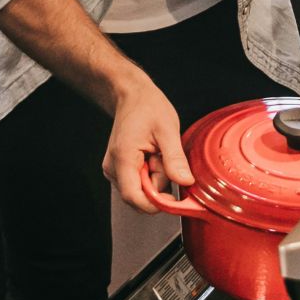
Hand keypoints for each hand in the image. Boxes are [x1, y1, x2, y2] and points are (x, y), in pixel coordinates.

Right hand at [103, 72, 190, 212]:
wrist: (132, 95)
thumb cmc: (147, 107)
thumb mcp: (167, 129)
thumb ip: (175, 158)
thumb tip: (185, 182)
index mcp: (123, 158)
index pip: (134, 197)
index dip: (156, 204)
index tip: (176, 197)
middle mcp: (113, 168)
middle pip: (140, 195)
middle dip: (159, 185)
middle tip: (165, 159)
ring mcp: (115, 169)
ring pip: (141, 189)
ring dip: (156, 178)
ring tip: (158, 153)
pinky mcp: (120, 169)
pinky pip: (139, 182)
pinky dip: (151, 174)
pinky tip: (153, 156)